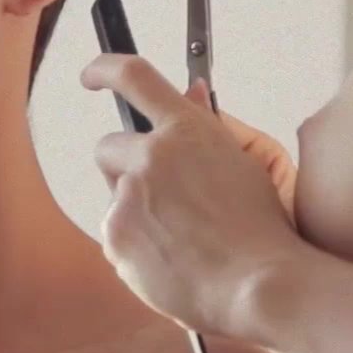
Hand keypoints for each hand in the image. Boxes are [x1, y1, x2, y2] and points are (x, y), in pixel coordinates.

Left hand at [84, 53, 311, 335]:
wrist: (258, 284)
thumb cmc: (260, 230)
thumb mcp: (243, 163)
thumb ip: (206, 128)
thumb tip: (189, 93)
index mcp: (187, 130)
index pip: (133, 76)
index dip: (105, 69)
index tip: (93, 75)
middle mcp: (152, 156)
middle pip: (109, 147)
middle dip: (124, 168)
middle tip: (157, 197)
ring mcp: (129, 196)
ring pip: (115, 197)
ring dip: (134, 211)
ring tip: (178, 239)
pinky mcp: (116, 235)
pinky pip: (115, 236)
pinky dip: (135, 248)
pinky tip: (171, 261)